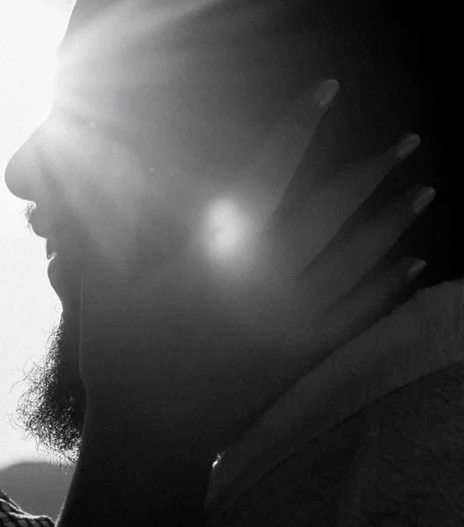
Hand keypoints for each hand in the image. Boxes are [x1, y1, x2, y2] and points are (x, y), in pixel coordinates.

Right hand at [77, 79, 430, 466]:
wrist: (153, 436)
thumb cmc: (121, 353)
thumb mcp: (102, 277)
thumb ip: (108, 210)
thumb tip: (111, 150)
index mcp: (222, 248)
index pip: (270, 169)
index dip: (298, 125)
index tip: (327, 90)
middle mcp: (270, 276)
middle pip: (334, 211)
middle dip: (372, 172)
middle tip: (411, 142)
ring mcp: (296, 318)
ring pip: (360, 258)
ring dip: (394, 222)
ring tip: (424, 192)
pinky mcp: (306, 353)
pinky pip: (362, 312)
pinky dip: (391, 285)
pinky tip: (415, 266)